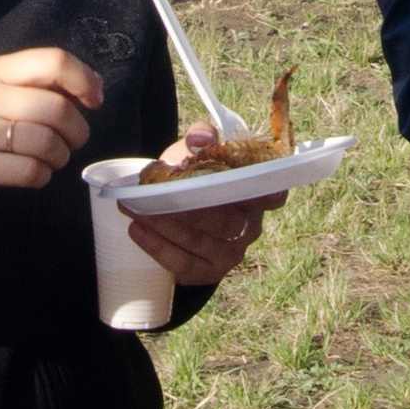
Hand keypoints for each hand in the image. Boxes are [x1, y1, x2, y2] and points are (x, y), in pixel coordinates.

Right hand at [0, 50, 103, 254]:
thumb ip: (26, 84)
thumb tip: (89, 86)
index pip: (53, 61)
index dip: (84, 79)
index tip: (94, 100)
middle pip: (58, 108)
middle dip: (77, 130)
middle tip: (73, 141)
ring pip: (48, 142)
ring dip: (60, 156)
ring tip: (50, 159)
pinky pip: (31, 172)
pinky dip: (42, 176)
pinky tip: (33, 173)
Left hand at [119, 129, 286, 288]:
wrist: (175, 208)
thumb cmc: (195, 176)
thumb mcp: (198, 152)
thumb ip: (202, 137)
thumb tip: (200, 139)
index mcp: (255, 194)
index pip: (273, 195)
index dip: (267, 194)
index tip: (250, 187)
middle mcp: (250, 225)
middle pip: (225, 221)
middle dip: (189, 209)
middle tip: (157, 197)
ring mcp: (232, 252)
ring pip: (201, 242)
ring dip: (165, 226)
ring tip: (136, 211)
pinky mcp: (209, 271)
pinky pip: (185, 263)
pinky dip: (158, 248)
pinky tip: (137, 231)